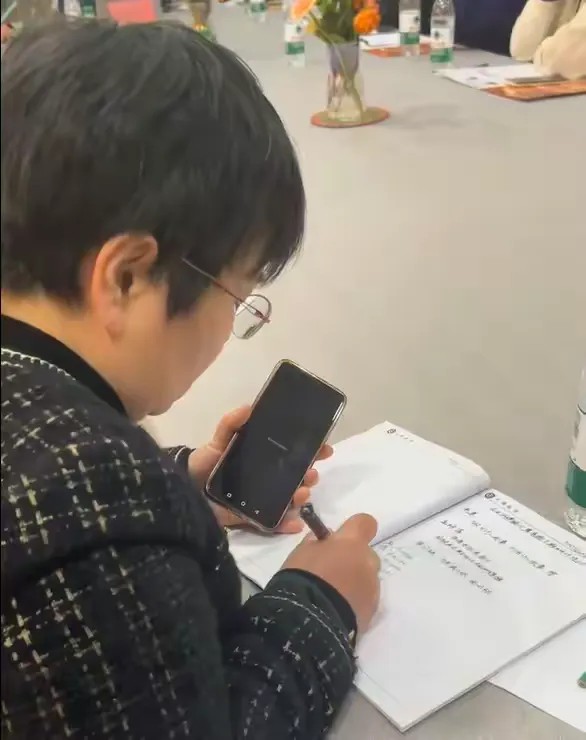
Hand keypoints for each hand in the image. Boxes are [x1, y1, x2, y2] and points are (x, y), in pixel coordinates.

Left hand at [188, 406, 333, 532]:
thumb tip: (249, 406)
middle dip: (310, 475)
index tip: (325, 448)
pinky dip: (286, 525)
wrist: (182, 492)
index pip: (293, 454)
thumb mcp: (218, 441)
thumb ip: (231, 424)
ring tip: (302, 493)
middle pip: (296, 478)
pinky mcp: (251, 520)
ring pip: (289, 500)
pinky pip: (272, 524)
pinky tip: (296, 524)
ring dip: (301, 497)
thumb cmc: (203, 464)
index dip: (312, 451)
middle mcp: (267, 480)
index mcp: (262, 460)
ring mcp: (261, 501)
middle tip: (312, 473)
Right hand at [282, 514, 380, 634]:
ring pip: (367, 577)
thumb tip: (324, 540)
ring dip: (355, 581)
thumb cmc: (303, 578)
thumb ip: (317, 542)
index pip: (366, 523)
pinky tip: (338, 609)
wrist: (310, 620)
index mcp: (351, 542)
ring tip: (333, 595)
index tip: (340, 539)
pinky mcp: (372, 610)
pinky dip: (356, 600)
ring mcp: (373, 587)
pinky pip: (366, 598)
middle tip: (332, 571)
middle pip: (367, 553)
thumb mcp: (302, 552)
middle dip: (353, 559)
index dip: (355, 529)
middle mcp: (368, 561)